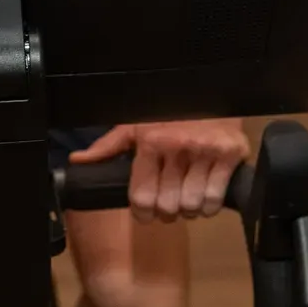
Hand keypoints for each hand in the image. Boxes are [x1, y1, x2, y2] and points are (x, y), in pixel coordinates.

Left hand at [71, 119, 248, 222]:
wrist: (212, 93)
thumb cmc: (170, 114)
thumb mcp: (136, 125)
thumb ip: (108, 147)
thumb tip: (78, 161)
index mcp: (150, 141)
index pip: (142, 198)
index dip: (143, 213)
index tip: (146, 212)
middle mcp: (178, 147)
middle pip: (167, 207)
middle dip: (166, 212)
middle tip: (169, 204)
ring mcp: (206, 151)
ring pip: (191, 207)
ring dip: (188, 210)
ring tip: (187, 197)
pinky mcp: (230, 155)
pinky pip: (215, 200)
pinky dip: (208, 206)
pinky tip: (205, 193)